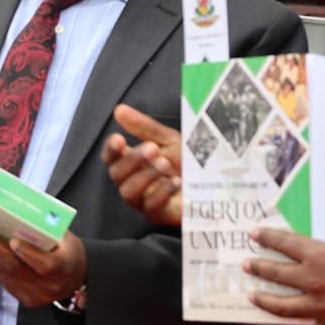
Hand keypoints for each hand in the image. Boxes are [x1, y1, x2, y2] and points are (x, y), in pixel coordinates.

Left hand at [0, 225, 86, 308]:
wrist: (74, 278)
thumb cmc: (67, 251)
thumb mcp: (65, 238)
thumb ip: (46, 230)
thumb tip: (18, 213)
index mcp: (64, 268)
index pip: (45, 264)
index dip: (28, 254)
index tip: (13, 240)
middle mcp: (49, 286)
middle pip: (16, 269)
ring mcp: (36, 296)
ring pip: (5, 276)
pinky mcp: (25, 300)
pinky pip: (4, 281)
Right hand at [102, 104, 182, 226]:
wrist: (214, 182)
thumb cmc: (187, 161)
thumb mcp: (168, 139)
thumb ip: (144, 127)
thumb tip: (119, 110)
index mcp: (133, 163)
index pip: (111, 158)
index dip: (110, 150)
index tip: (118, 139)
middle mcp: (134, 182)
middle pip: (116, 174)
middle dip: (132, 160)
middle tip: (152, 148)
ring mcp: (144, 200)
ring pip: (128, 192)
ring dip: (144, 176)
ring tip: (164, 164)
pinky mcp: (159, 214)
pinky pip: (149, 206)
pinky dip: (161, 191)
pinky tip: (175, 181)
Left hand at [245, 230, 324, 324]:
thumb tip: (313, 247)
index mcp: (318, 256)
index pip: (283, 244)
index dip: (266, 238)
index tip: (255, 235)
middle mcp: (315, 282)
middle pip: (276, 275)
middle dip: (257, 268)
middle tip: (247, 265)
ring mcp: (322, 307)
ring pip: (283, 308)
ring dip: (264, 301)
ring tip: (253, 296)